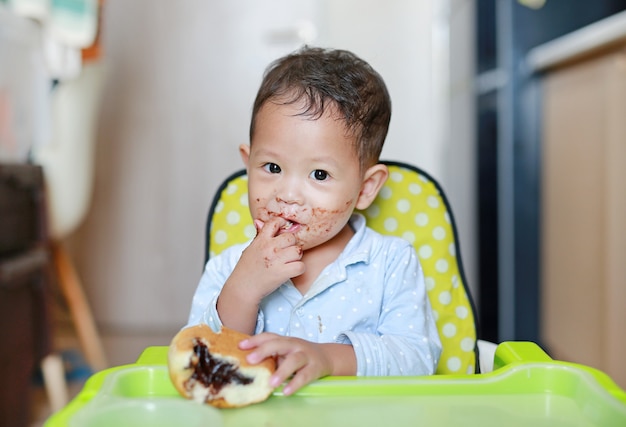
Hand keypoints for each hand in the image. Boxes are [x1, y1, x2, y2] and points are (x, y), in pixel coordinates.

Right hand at [217, 217, 304, 332]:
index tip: (282, 232)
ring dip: (296, 257)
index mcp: (261, 240)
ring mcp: (276, 260)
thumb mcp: (250, 248)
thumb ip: (259, 236)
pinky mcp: (282, 273)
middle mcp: (269, 248)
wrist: (243, 288)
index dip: (282, 224)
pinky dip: (299, 269)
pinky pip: (300, 266)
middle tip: (286, 252)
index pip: (275, 222)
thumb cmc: (247, 268)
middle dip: (291, 244)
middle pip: (291, 237)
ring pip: (298, 251)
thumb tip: (258, 221)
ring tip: (289, 261)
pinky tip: (292, 270)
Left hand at [239, 333, 345, 395]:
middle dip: (264, 351)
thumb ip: (271, 355)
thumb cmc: (300, 355)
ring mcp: (305, 356)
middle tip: (250, 360)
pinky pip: (304, 376)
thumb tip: (247, 364)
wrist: (326, 357)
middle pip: (279, 344)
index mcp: (285, 340)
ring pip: (294, 360)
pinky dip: (295, 384)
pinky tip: (286, 391)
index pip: (268, 337)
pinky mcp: (314, 368)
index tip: (240, 346)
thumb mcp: (286, 351)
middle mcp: (294, 345)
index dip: (254, 340)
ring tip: (271, 383)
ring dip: (282, 372)